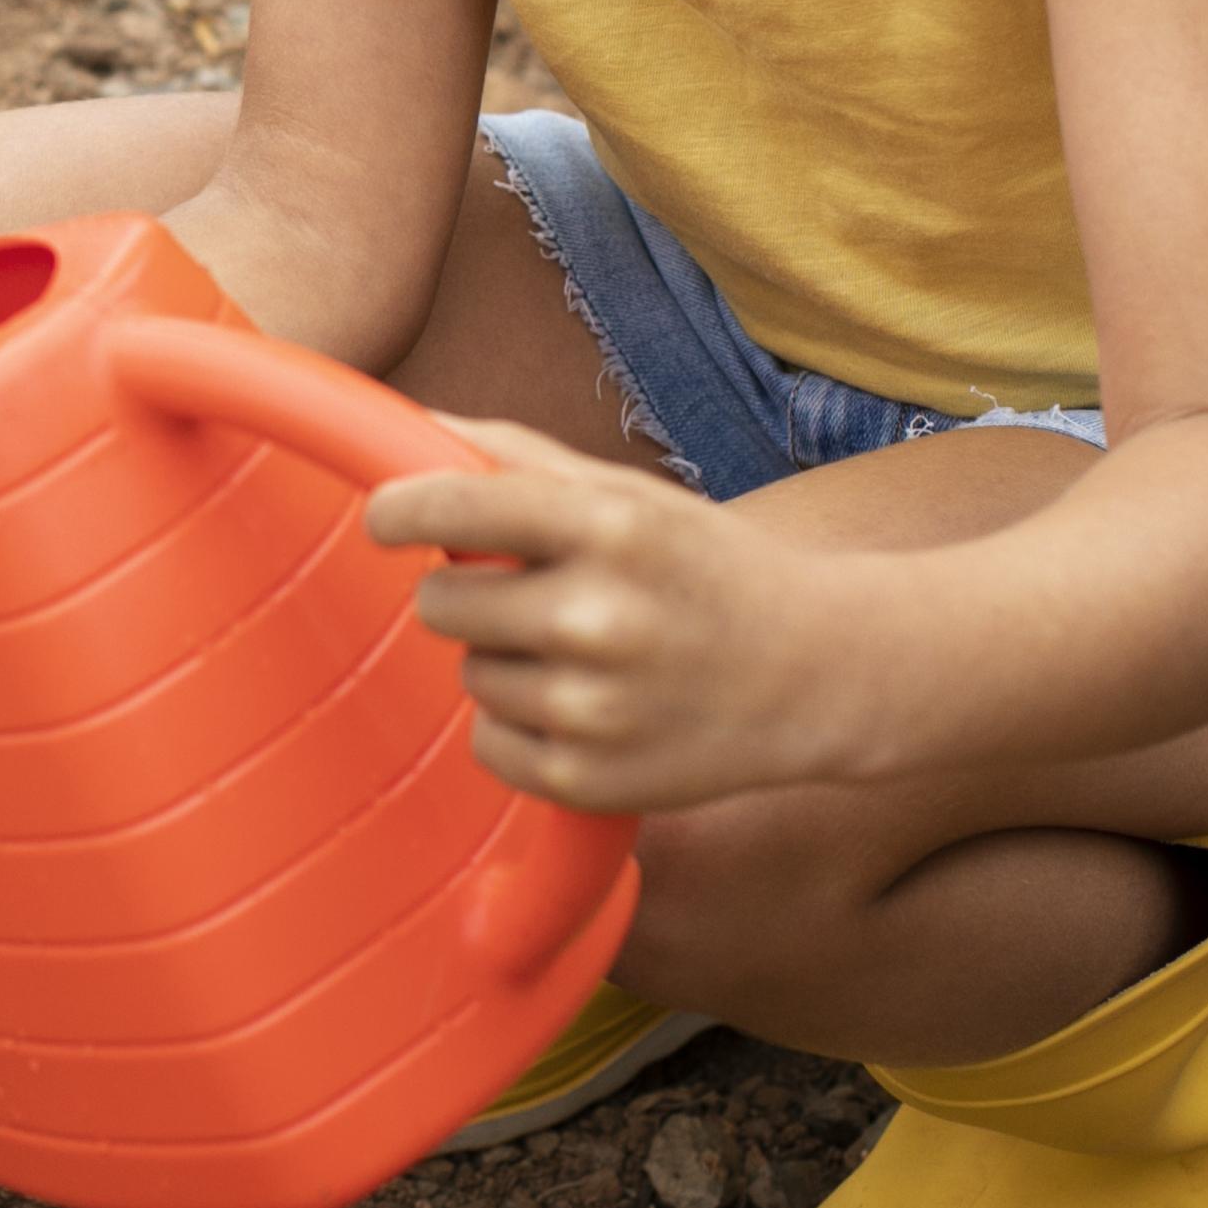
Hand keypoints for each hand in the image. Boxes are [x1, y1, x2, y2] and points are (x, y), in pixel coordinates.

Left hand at [379, 417, 883, 812]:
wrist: (821, 674)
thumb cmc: (708, 569)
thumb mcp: (631, 494)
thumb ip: (517, 458)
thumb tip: (409, 426)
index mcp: (608, 527)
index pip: (452, 509)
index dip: (399, 513)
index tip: (386, 518)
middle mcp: (597, 617)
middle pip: (439, 604)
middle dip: (468, 594)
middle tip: (534, 597)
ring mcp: (593, 708)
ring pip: (467, 675)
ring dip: (504, 662)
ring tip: (587, 655)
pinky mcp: (588, 780)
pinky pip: (487, 743)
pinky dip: (520, 728)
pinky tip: (588, 708)